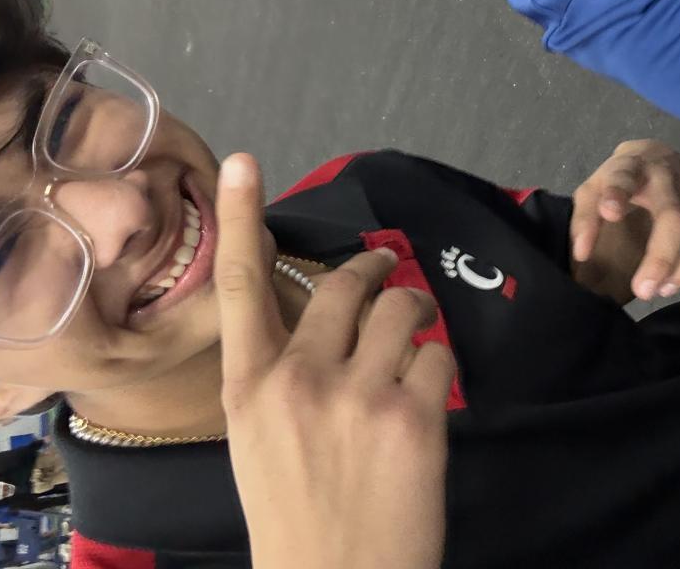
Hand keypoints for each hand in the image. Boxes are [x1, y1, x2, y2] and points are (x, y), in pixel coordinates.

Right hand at [215, 154, 456, 568]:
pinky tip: (425, 407)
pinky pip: (439, 360)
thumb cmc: (296, 518)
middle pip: (346, 285)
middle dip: (375, 270)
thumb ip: (283, 375)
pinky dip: (438, 375)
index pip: (240, 286)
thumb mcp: (261, 441)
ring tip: (416, 340)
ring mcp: (358, 396)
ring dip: (417, 316)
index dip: (242, 218)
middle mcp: (299, 380)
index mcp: (249, 389)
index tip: (243, 161)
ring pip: (404, 310)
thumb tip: (326, 320)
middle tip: (387, 272)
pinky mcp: (414, 417)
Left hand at [570, 140, 679, 302]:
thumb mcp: (591, 192)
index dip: (617, 195)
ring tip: (664, 290)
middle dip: (662, 258)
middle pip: (676, 217)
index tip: (609, 213)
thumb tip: (582, 254)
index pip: (624, 178)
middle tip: (643, 291)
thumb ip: (584, 220)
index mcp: (631, 168)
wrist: (653, 158)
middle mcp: (669, 175)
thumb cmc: (616, 182)